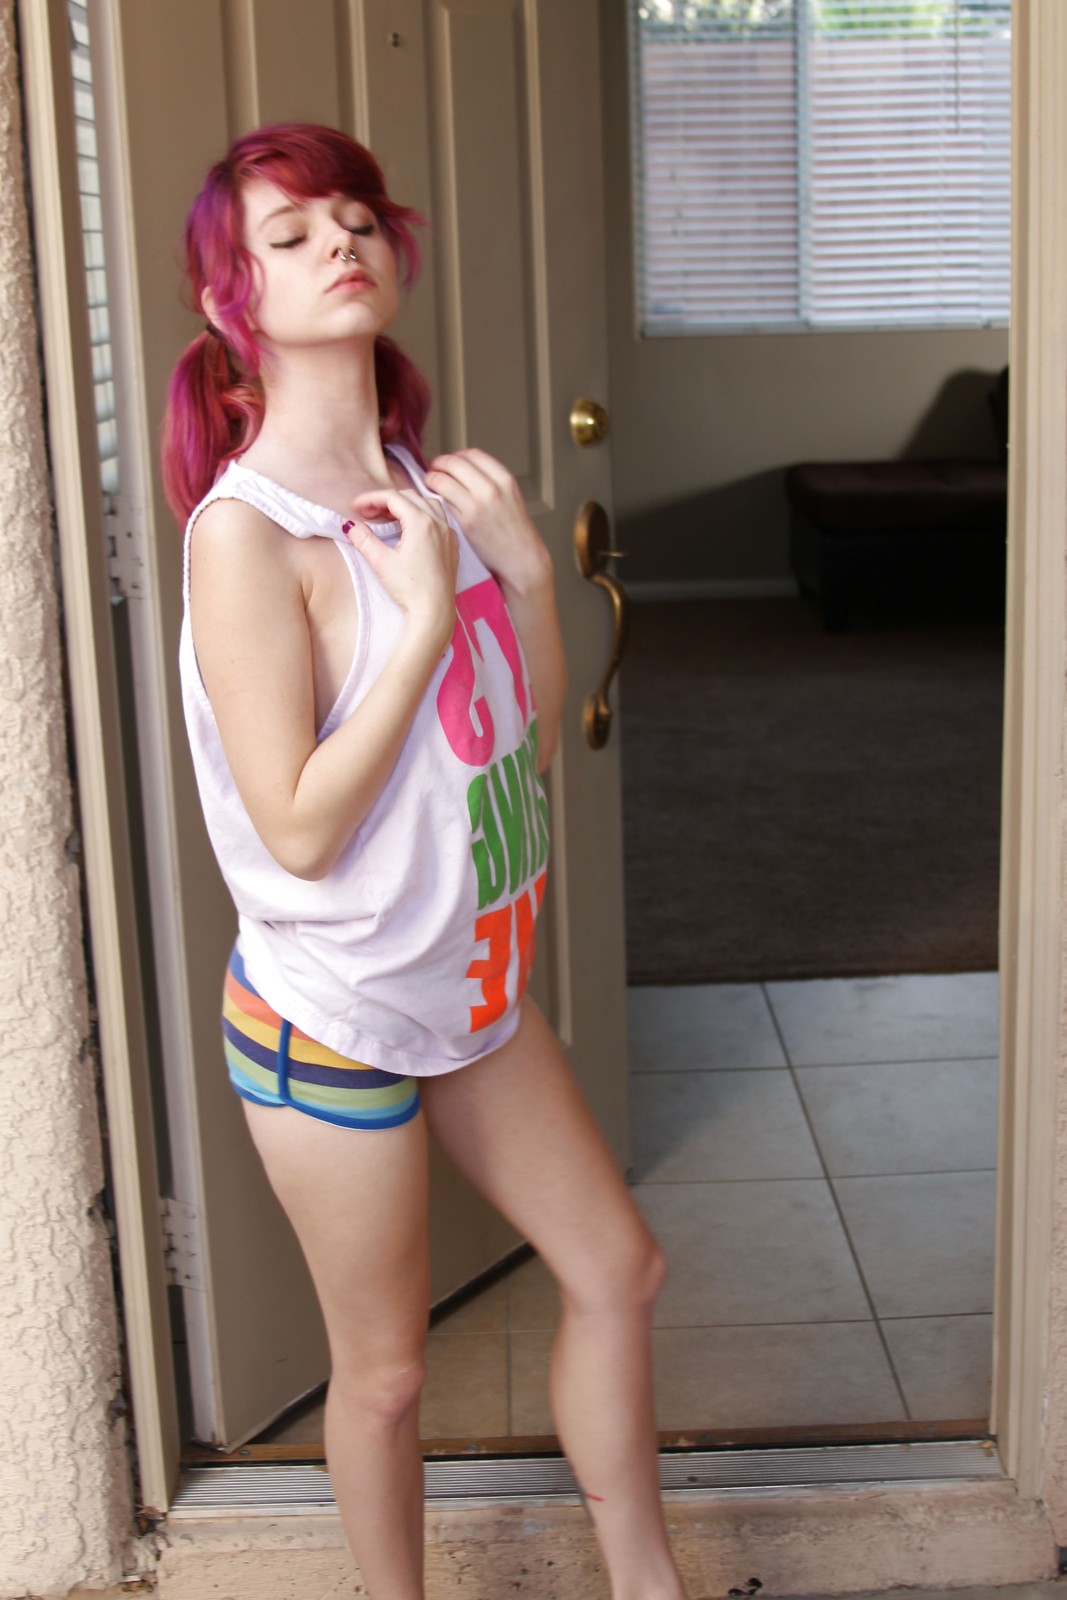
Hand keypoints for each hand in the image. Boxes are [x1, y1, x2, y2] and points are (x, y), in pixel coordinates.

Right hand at [346, 486, 458, 650]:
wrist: (434, 612)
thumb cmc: (410, 589)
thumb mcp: (381, 562)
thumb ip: (364, 539)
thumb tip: (349, 525)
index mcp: (421, 523)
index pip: (392, 498)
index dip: (370, 498)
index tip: (356, 506)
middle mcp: (439, 523)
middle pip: (409, 497)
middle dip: (386, 501)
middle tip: (368, 514)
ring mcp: (448, 534)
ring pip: (427, 504)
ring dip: (407, 505)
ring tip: (389, 518)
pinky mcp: (452, 545)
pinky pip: (439, 519)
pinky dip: (423, 515)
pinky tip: (411, 529)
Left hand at [424, 448, 552, 594]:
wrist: (521, 559)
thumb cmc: (514, 531)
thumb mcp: (509, 496)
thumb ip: (489, 481)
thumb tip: (460, 469)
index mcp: (504, 479)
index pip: (472, 454)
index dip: (455, 455)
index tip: (449, 462)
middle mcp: (491, 488)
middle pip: (454, 463)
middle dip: (439, 464)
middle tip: (433, 470)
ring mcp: (477, 505)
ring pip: (442, 480)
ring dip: (431, 479)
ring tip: (430, 484)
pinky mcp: (465, 522)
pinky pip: (441, 501)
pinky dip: (434, 498)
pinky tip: (435, 502)